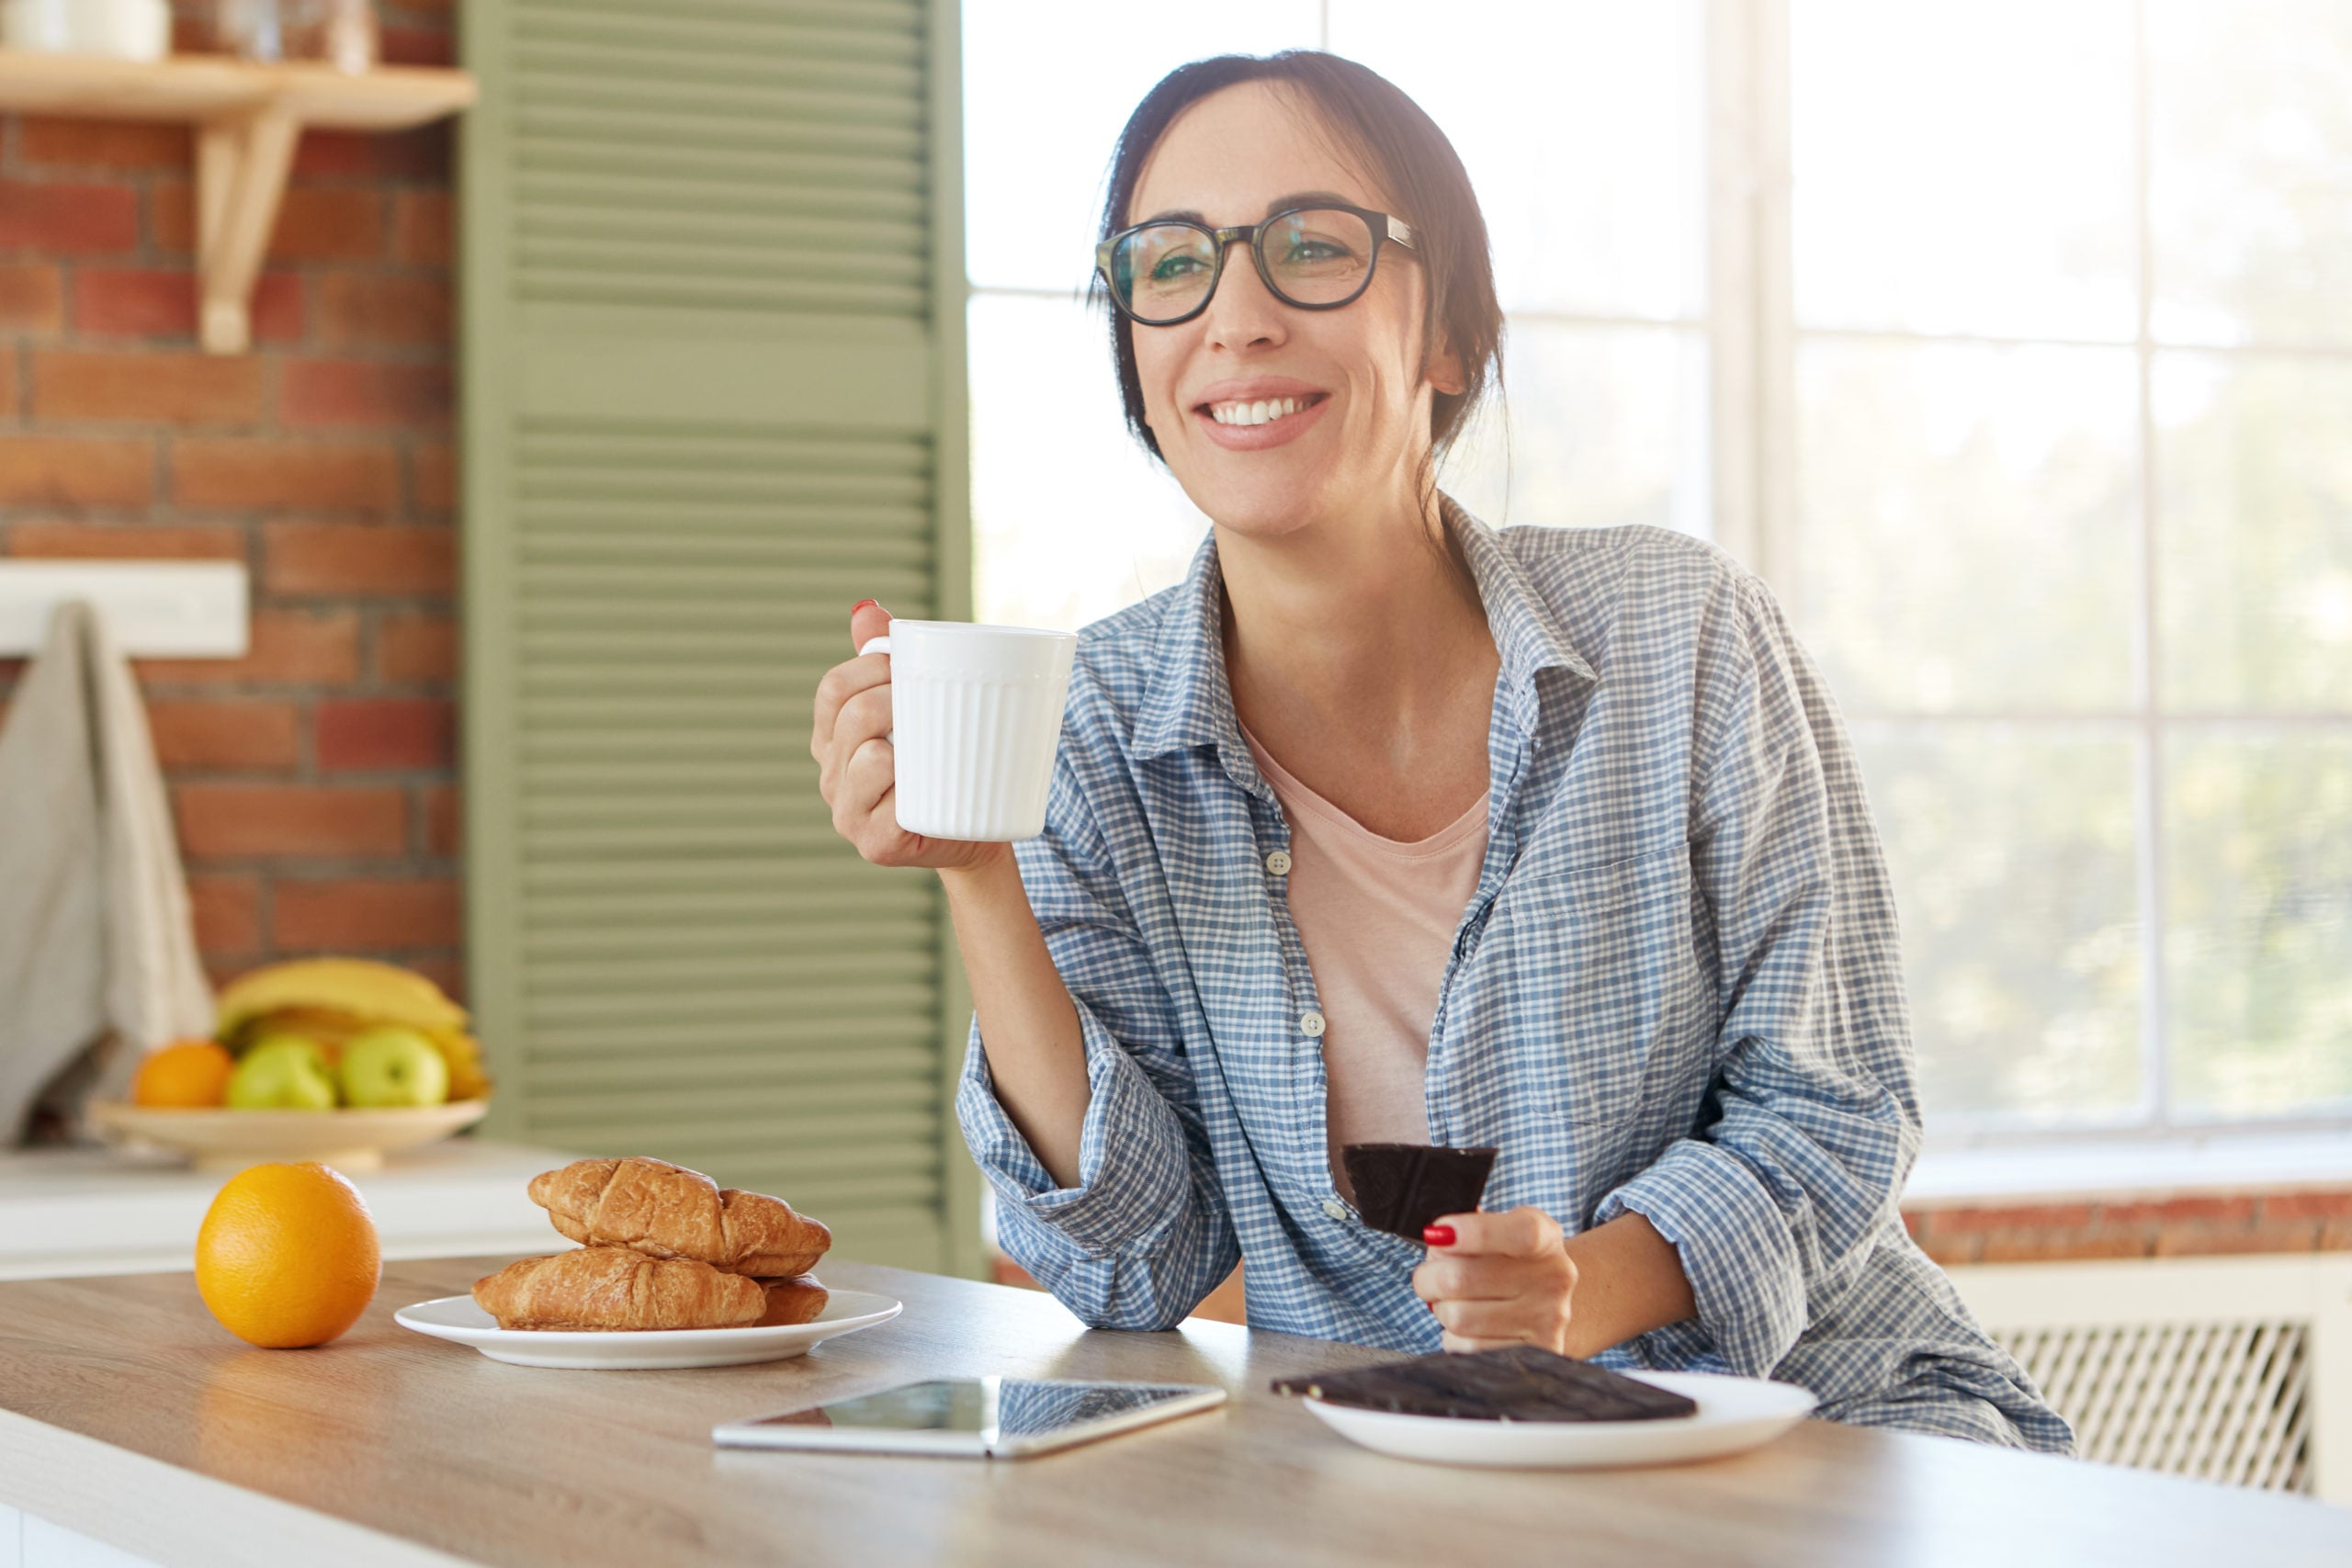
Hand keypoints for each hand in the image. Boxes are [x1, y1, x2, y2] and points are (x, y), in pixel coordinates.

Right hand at [811, 599, 1006, 873]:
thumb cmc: (945, 759)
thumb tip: (866, 606)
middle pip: (853, 718)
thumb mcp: (920, 707)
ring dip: (903, 744)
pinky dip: (907, 793)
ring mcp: (848, 814)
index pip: (833, 688)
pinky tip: (921, 788)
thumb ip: (889, 660)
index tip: (906, 661)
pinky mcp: (875, 845)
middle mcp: (832, 776)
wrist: (976, 830)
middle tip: (931, 696)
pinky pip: (886, 811)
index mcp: (833, 737)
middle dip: (893, 697)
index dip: (868, 666)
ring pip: (867, 759)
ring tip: (931, 744)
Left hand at [1410, 1206, 1579, 1354]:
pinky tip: (1468, 1325)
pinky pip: (1466, 1347)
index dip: (1475, 1233)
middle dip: (1428, 1277)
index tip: (1439, 1233)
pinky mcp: (1534, 1355)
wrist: (1567, 1303)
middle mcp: (1553, 1278)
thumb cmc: (1519, 1263)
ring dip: (1440, 1308)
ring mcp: (1547, 1320)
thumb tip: (1438, 1239)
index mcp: (1546, 1238)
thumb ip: (1472, 1229)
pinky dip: (1452, 1335)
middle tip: (1428, 1276)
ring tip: (1449, 1301)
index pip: (1521, 1233)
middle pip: (1462, 1279)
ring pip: (1458, 1318)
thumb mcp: (1506, 1232)